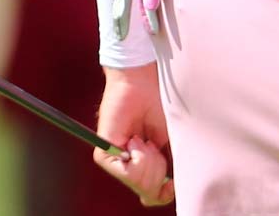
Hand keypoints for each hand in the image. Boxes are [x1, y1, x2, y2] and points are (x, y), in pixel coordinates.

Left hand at [95, 63, 174, 206]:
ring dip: (150, 162)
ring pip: (138, 182)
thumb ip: (172, 165)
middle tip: (155, 146)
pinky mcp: (104, 154)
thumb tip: (173, 190)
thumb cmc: (161, 106)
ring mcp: (115, 161)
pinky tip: (136, 140)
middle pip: (147, 191)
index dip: (163, 194)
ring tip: (145, 139)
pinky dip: (139, 157)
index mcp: (146, 163)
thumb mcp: (172, 141)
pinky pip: (127, 172)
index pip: (151, 195)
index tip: (172, 184)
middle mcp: (129, 165)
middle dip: (158, 172)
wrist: (144, 83)